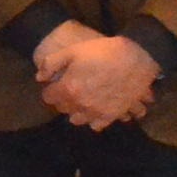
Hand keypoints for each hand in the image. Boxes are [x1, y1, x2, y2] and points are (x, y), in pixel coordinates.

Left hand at [35, 26, 161, 129]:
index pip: (48, 97)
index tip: (56, 83)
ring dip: (77, 111)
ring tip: (83, 99)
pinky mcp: (113, 115)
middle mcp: (80, 105)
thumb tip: (39, 77)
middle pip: (63, 109)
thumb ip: (51, 63)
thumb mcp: (73, 50)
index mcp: (68, 89)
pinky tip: (97, 108)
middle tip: (70, 88)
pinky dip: (95, 119)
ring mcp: (97, 112)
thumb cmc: (103, 51)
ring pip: (78, 120)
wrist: (137, 58)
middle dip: (63, 99)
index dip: (51, 88)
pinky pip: (98, 125)